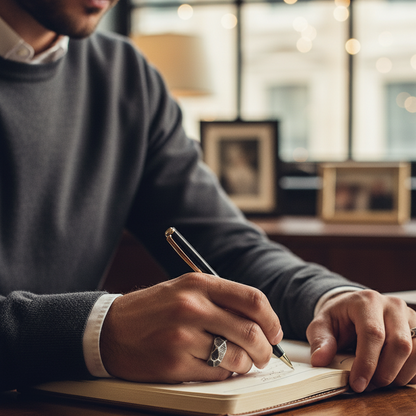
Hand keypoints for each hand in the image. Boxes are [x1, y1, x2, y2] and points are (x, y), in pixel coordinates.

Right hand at [100, 273, 281, 382]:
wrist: (110, 329)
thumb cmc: (154, 309)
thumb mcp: (186, 290)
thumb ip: (222, 301)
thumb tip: (261, 323)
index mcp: (198, 284)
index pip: (252, 299)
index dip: (271, 319)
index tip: (274, 332)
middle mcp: (192, 307)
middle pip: (250, 331)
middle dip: (266, 349)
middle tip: (264, 355)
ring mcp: (182, 336)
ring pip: (237, 357)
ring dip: (245, 364)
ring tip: (240, 362)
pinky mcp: (174, 364)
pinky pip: (216, 374)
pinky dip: (224, 374)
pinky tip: (215, 366)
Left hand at [306, 290, 415, 392]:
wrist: (353, 309)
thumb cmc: (339, 318)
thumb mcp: (321, 325)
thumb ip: (320, 341)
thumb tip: (320, 360)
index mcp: (366, 301)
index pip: (373, 333)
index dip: (367, 363)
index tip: (357, 384)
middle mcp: (392, 306)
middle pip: (400, 345)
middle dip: (384, 373)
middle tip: (367, 386)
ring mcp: (410, 317)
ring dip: (398, 376)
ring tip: (376, 381)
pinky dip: (408, 373)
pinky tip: (390, 375)